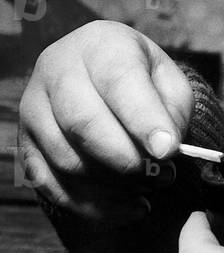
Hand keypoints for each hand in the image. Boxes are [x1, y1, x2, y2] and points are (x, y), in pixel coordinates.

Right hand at [17, 20, 192, 219]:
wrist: (99, 70)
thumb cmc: (142, 77)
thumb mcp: (167, 78)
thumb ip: (171, 109)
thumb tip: (163, 151)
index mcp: (100, 45)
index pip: (118, 81)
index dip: (143, 119)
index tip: (168, 150)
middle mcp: (57, 72)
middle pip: (84, 124)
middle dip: (128, 159)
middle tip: (163, 175)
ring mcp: (33, 109)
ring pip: (67, 160)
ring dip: (114, 185)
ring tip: (152, 186)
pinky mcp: (24, 145)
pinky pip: (50, 185)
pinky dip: (92, 205)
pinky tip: (130, 207)